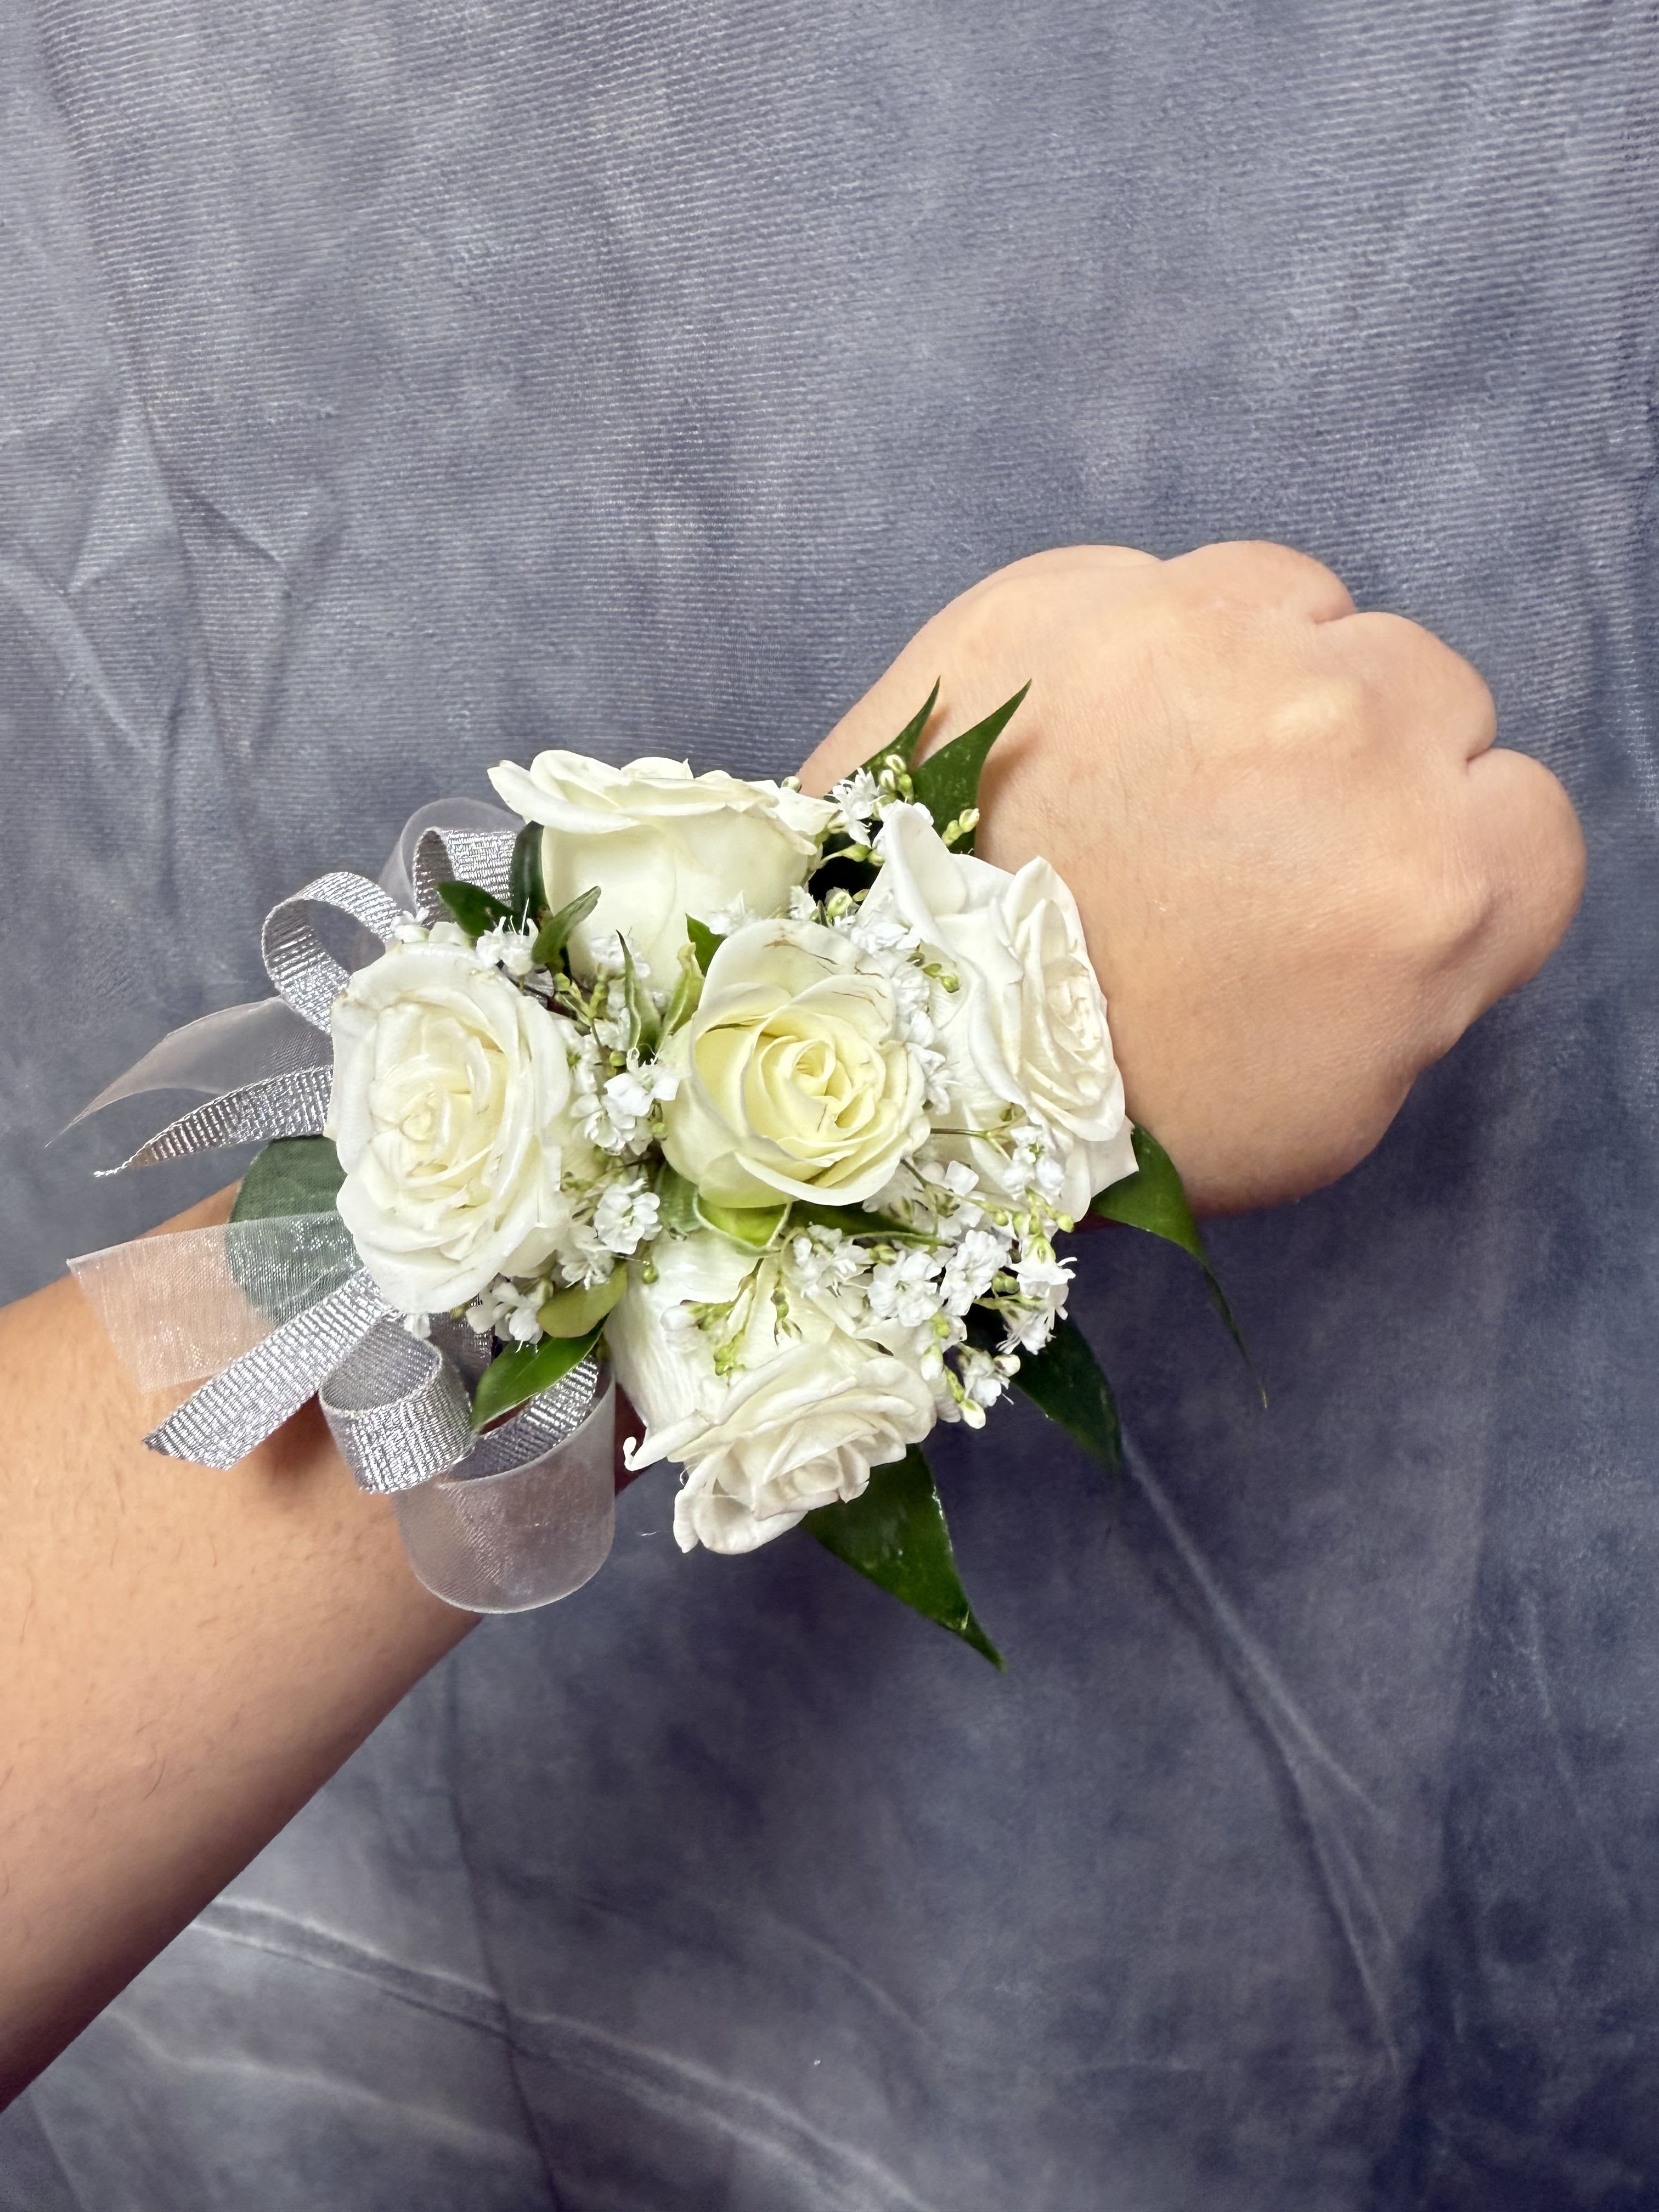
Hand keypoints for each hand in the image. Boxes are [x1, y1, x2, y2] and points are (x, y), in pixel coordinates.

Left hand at [802, 542, 1584, 1213]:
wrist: (898, 1054)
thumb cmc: (1121, 1110)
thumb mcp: (1341, 1101)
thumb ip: (1431, 967)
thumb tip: (1426, 878)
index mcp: (1435, 879)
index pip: (1527, 812)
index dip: (1448, 852)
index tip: (1368, 885)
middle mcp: (1344, 732)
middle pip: (1427, 690)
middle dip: (1360, 760)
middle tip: (1250, 841)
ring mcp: (1203, 644)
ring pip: (1308, 607)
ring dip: (1264, 674)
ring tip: (1164, 776)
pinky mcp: (1067, 594)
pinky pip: (1170, 580)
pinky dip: (1145, 642)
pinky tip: (1088, 736)